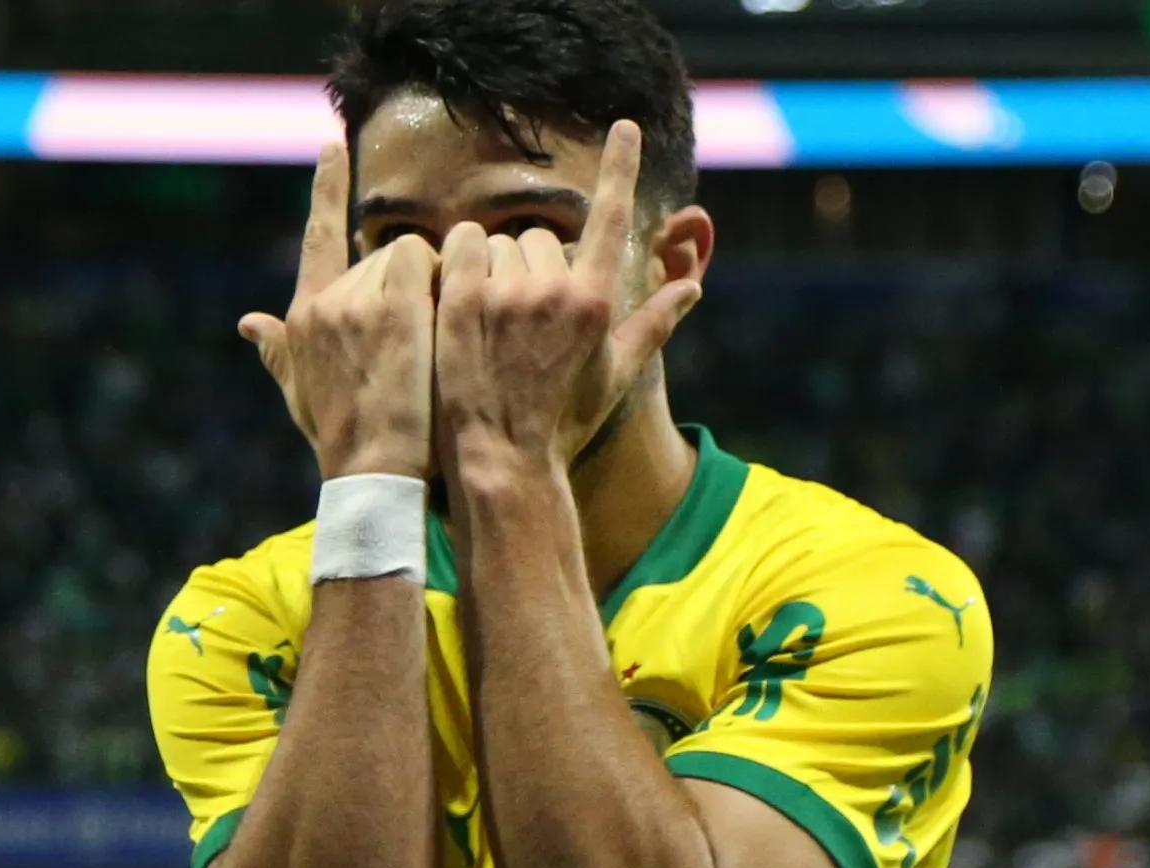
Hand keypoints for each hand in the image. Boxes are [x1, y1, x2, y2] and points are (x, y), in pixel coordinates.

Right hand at [239, 143, 438, 480]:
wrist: (373, 474)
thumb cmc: (347, 442)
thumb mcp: (302, 395)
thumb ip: (279, 353)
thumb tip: (246, 323)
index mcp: (302, 317)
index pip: (316, 237)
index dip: (326, 189)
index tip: (331, 147)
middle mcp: (323, 299)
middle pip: (384, 254)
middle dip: (412, 285)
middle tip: (421, 344)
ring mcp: (356, 298)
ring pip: (412, 256)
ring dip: (432, 288)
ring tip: (430, 347)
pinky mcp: (392, 302)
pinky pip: (429, 262)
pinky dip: (444, 284)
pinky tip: (445, 324)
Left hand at [434, 121, 703, 472]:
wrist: (502, 459)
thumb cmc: (563, 419)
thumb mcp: (615, 372)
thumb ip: (654, 322)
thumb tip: (694, 286)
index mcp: (596, 299)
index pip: (611, 217)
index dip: (620, 167)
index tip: (626, 126)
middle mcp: (555, 288)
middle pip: (537, 234)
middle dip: (526, 264)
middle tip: (516, 317)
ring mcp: (507, 293)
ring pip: (496, 239)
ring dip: (490, 266)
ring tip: (487, 319)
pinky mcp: (461, 300)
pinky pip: (459, 244)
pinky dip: (457, 260)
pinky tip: (454, 296)